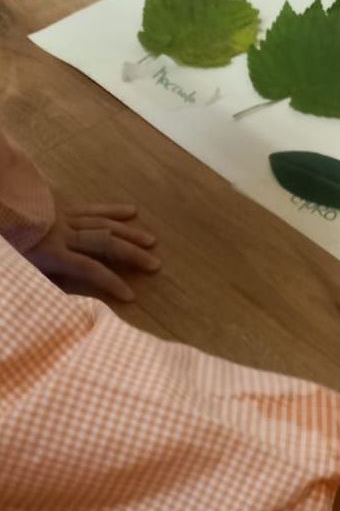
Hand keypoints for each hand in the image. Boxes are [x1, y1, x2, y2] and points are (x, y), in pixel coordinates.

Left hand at [26, 203, 159, 301]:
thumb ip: (44, 283)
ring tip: (151, 240)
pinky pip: (92, 209)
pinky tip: (131, 211)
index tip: (131, 296)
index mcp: (53, 253)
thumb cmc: (8, 242)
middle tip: (155, 264)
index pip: (89, 269)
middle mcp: (65, 234)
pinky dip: (112, 210)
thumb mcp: (22, 269)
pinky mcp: (62, 207)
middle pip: (104, 243)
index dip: (111, 282)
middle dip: (131, 254)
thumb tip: (68, 304)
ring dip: (129, 233)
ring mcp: (65, 218)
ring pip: (104, 224)